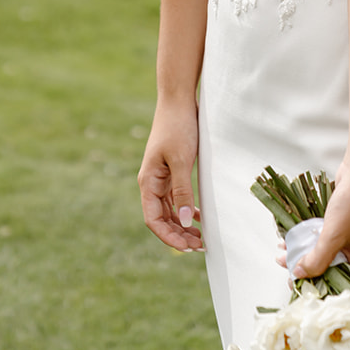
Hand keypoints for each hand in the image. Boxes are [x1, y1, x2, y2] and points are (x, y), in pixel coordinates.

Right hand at [137, 101, 203, 251]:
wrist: (178, 101)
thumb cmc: (178, 128)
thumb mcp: (182, 160)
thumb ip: (182, 191)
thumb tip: (183, 222)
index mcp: (148, 182)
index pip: (153, 220)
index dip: (168, 237)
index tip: (188, 248)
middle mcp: (152, 183)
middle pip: (161, 219)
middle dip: (178, 235)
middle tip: (200, 245)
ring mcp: (161, 178)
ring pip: (169, 210)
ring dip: (183, 225)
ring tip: (201, 236)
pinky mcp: (171, 171)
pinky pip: (176, 198)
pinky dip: (186, 210)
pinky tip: (198, 216)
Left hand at [292, 153, 349, 278]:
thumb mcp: (333, 237)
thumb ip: (316, 260)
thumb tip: (300, 274)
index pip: (336, 284)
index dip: (314, 285)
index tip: (294, 285)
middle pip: (327, 269)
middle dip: (304, 268)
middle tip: (284, 265)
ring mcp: (349, 239)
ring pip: (323, 253)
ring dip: (303, 253)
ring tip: (284, 251)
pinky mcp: (342, 226)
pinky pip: (322, 238)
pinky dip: (308, 239)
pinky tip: (294, 238)